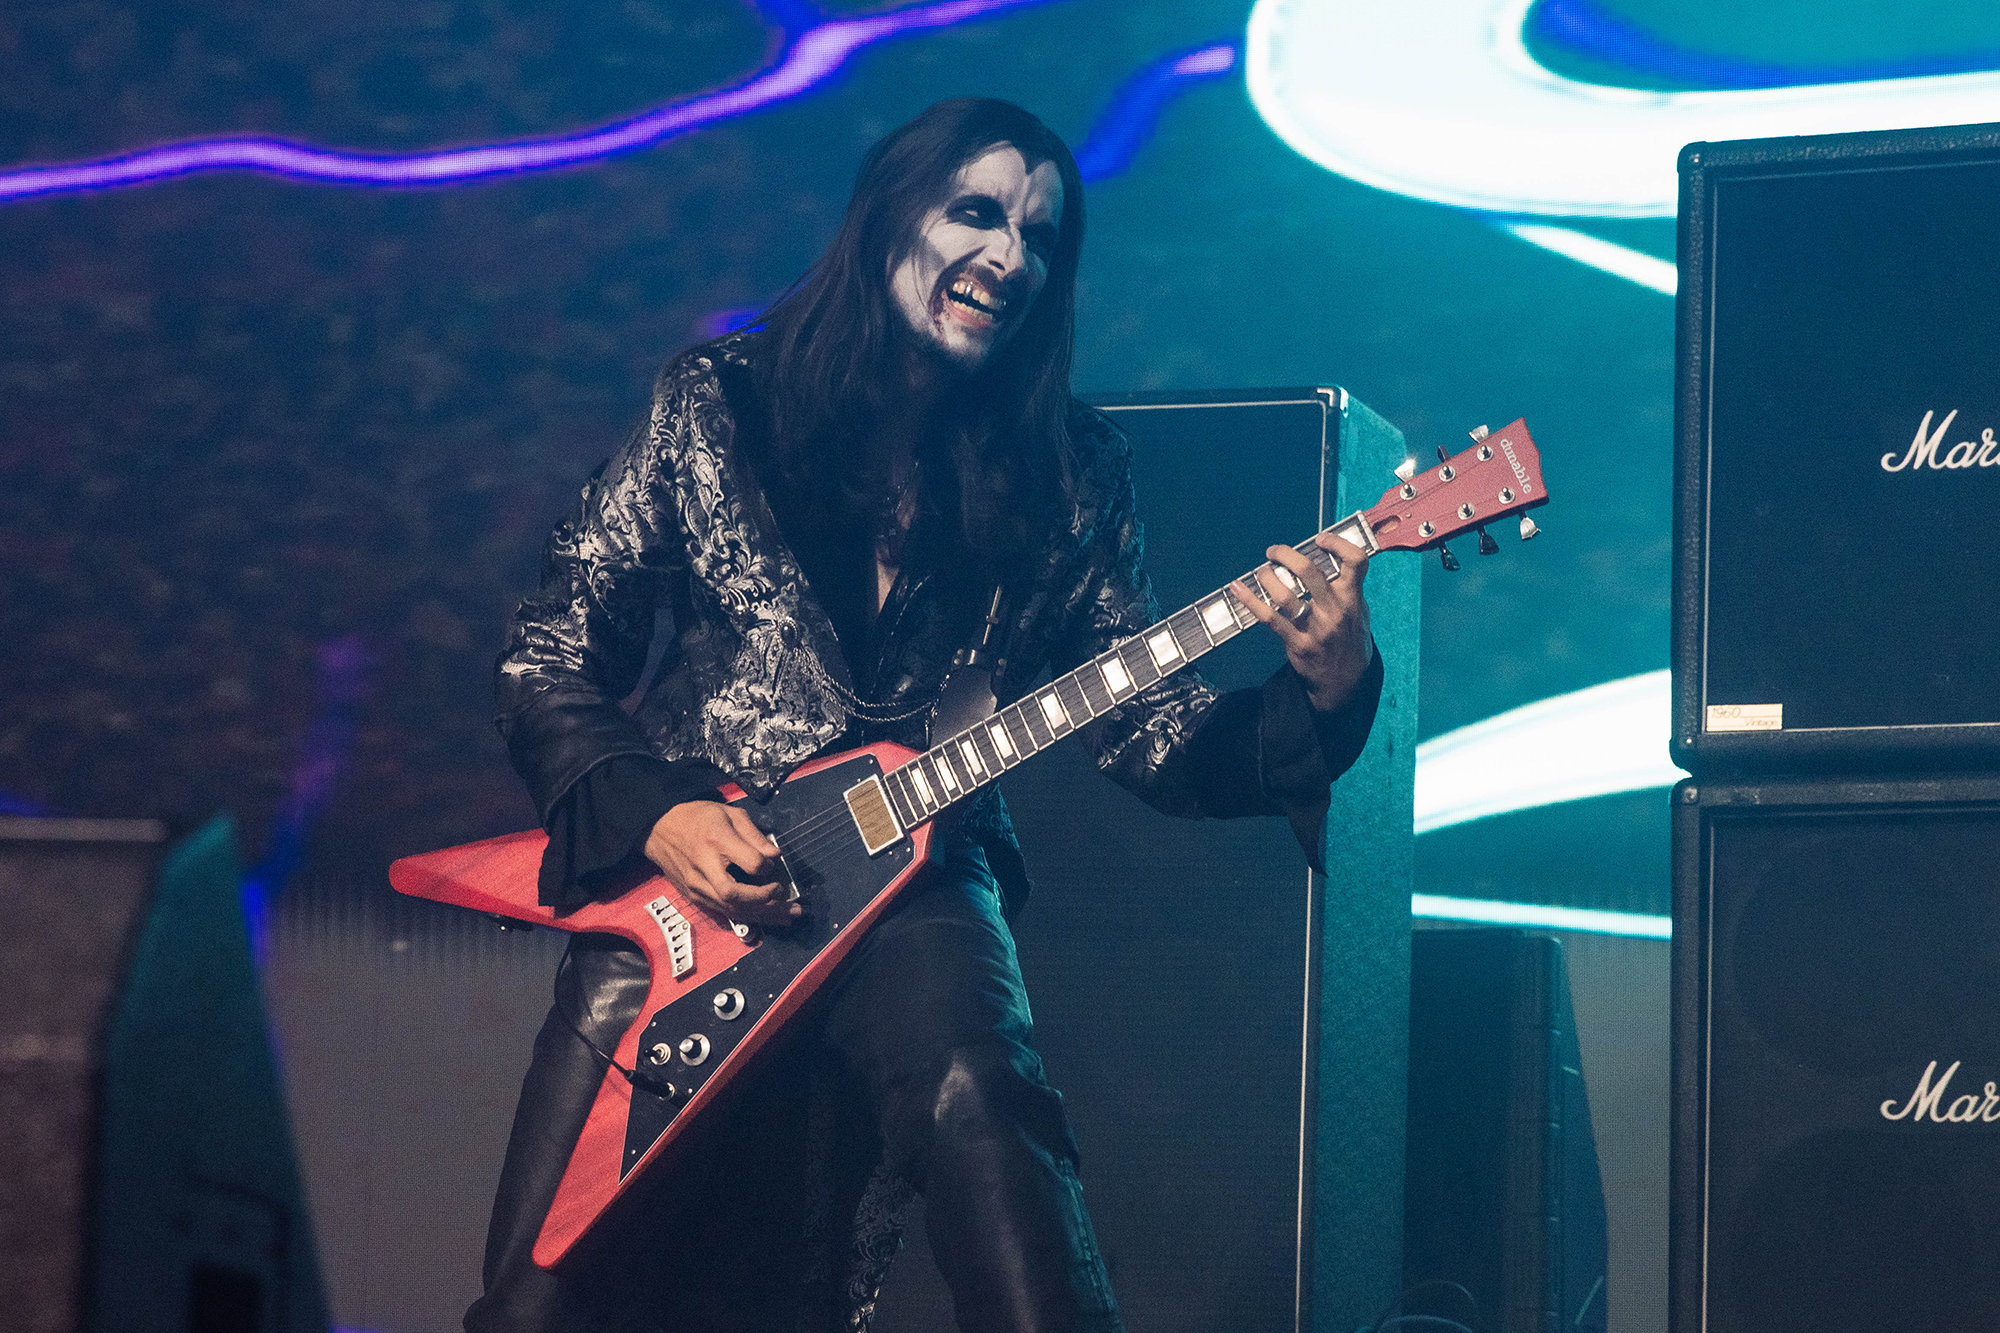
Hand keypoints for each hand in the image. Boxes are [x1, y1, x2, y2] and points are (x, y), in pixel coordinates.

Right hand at [643, 801, 798, 925]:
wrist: (659, 828)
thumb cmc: (697, 818)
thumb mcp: (729, 813)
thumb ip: (754, 835)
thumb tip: (774, 856)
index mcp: (716, 840)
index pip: (751, 864)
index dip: (767, 866)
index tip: (772, 862)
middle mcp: (705, 867)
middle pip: (736, 895)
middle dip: (765, 901)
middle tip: (785, 898)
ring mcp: (697, 885)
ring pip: (731, 909)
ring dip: (762, 915)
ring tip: (787, 915)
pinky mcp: (694, 896)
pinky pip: (723, 912)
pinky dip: (746, 916)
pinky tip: (765, 916)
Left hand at [1230, 534, 1372, 712]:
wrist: (1344, 680)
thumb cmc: (1349, 638)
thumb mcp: (1359, 611)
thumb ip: (1347, 586)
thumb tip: (1327, 556)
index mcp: (1352, 598)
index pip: (1355, 562)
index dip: (1337, 544)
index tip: (1320, 539)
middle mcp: (1334, 611)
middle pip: (1309, 572)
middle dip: (1286, 555)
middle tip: (1274, 552)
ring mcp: (1315, 628)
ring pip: (1285, 594)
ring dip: (1267, 576)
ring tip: (1262, 572)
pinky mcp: (1296, 643)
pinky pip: (1268, 618)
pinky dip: (1250, 600)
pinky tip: (1237, 588)